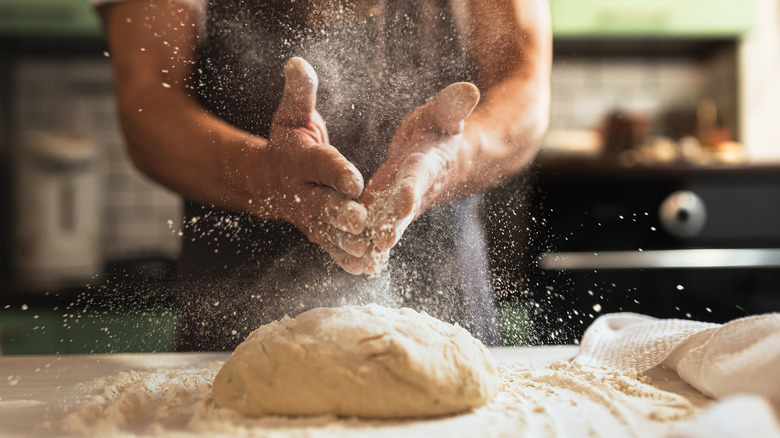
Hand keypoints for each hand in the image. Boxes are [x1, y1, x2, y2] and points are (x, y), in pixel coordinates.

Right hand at [247, 57, 369, 273]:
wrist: (266, 180)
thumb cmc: (288, 142)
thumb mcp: (292, 115)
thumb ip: (299, 93)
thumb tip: (297, 62)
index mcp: (300, 160)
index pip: (320, 165)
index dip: (336, 171)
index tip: (354, 179)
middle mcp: (301, 192)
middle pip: (322, 204)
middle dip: (340, 213)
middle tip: (361, 221)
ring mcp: (307, 216)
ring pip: (328, 232)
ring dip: (347, 243)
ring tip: (370, 250)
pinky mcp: (316, 232)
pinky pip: (330, 247)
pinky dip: (346, 258)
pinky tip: (367, 267)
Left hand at [357, 82, 480, 273]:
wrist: (444, 157)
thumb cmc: (440, 130)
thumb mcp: (444, 115)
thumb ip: (452, 106)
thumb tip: (469, 89)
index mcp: (427, 164)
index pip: (419, 178)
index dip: (411, 190)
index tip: (403, 204)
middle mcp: (415, 189)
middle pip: (403, 210)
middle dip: (393, 226)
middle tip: (381, 243)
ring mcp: (400, 203)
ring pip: (387, 224)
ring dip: (375, 241)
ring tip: (360, 259)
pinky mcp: (386, 210)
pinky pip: (375, 227)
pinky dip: (366, 243)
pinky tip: (352, 260)